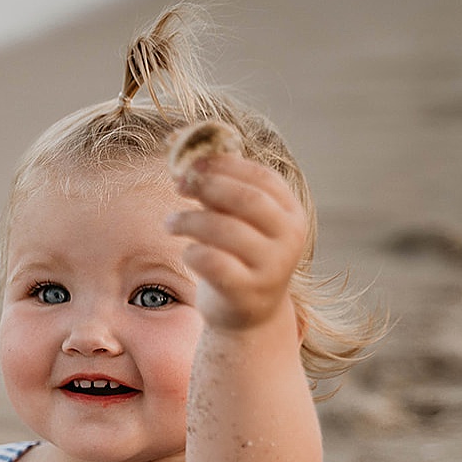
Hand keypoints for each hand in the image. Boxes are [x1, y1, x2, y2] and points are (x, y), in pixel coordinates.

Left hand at [166, 153, 305, 334]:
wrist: (248, 315)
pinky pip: (213, 263)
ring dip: (189, 220)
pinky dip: (192, 252)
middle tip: (179, 187)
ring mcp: (271, 267)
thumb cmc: (238, 256)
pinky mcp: (246, 292)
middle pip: (247, 200)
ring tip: (170, 223)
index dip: (225, 165)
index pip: (262, 177)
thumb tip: (180, 146)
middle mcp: (289, 238)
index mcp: (291, 212)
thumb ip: (223, 188)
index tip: (192, 163)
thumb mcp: (239, 221)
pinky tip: (187, 252)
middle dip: (208, 187)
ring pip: (226, 230)